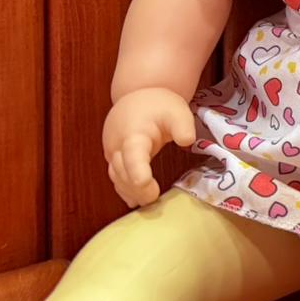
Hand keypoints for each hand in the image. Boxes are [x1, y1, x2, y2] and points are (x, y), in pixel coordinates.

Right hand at [103, 86, 195, 207]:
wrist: (137, 96)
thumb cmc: (159, 104)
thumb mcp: (176, 109)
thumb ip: (183, 125)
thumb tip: (187, 141)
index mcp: (134, 133)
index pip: (133, 154)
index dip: (137, 170)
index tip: (144, 182)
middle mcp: (118, 145)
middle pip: (122, 171)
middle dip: (136, 188)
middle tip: (153, 201)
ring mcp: (112, 153)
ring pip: (117, 177)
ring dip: (129, 191)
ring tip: (147, 204)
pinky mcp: (114, 158)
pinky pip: (116, 176)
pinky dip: (125, 189)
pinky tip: (135, 200)